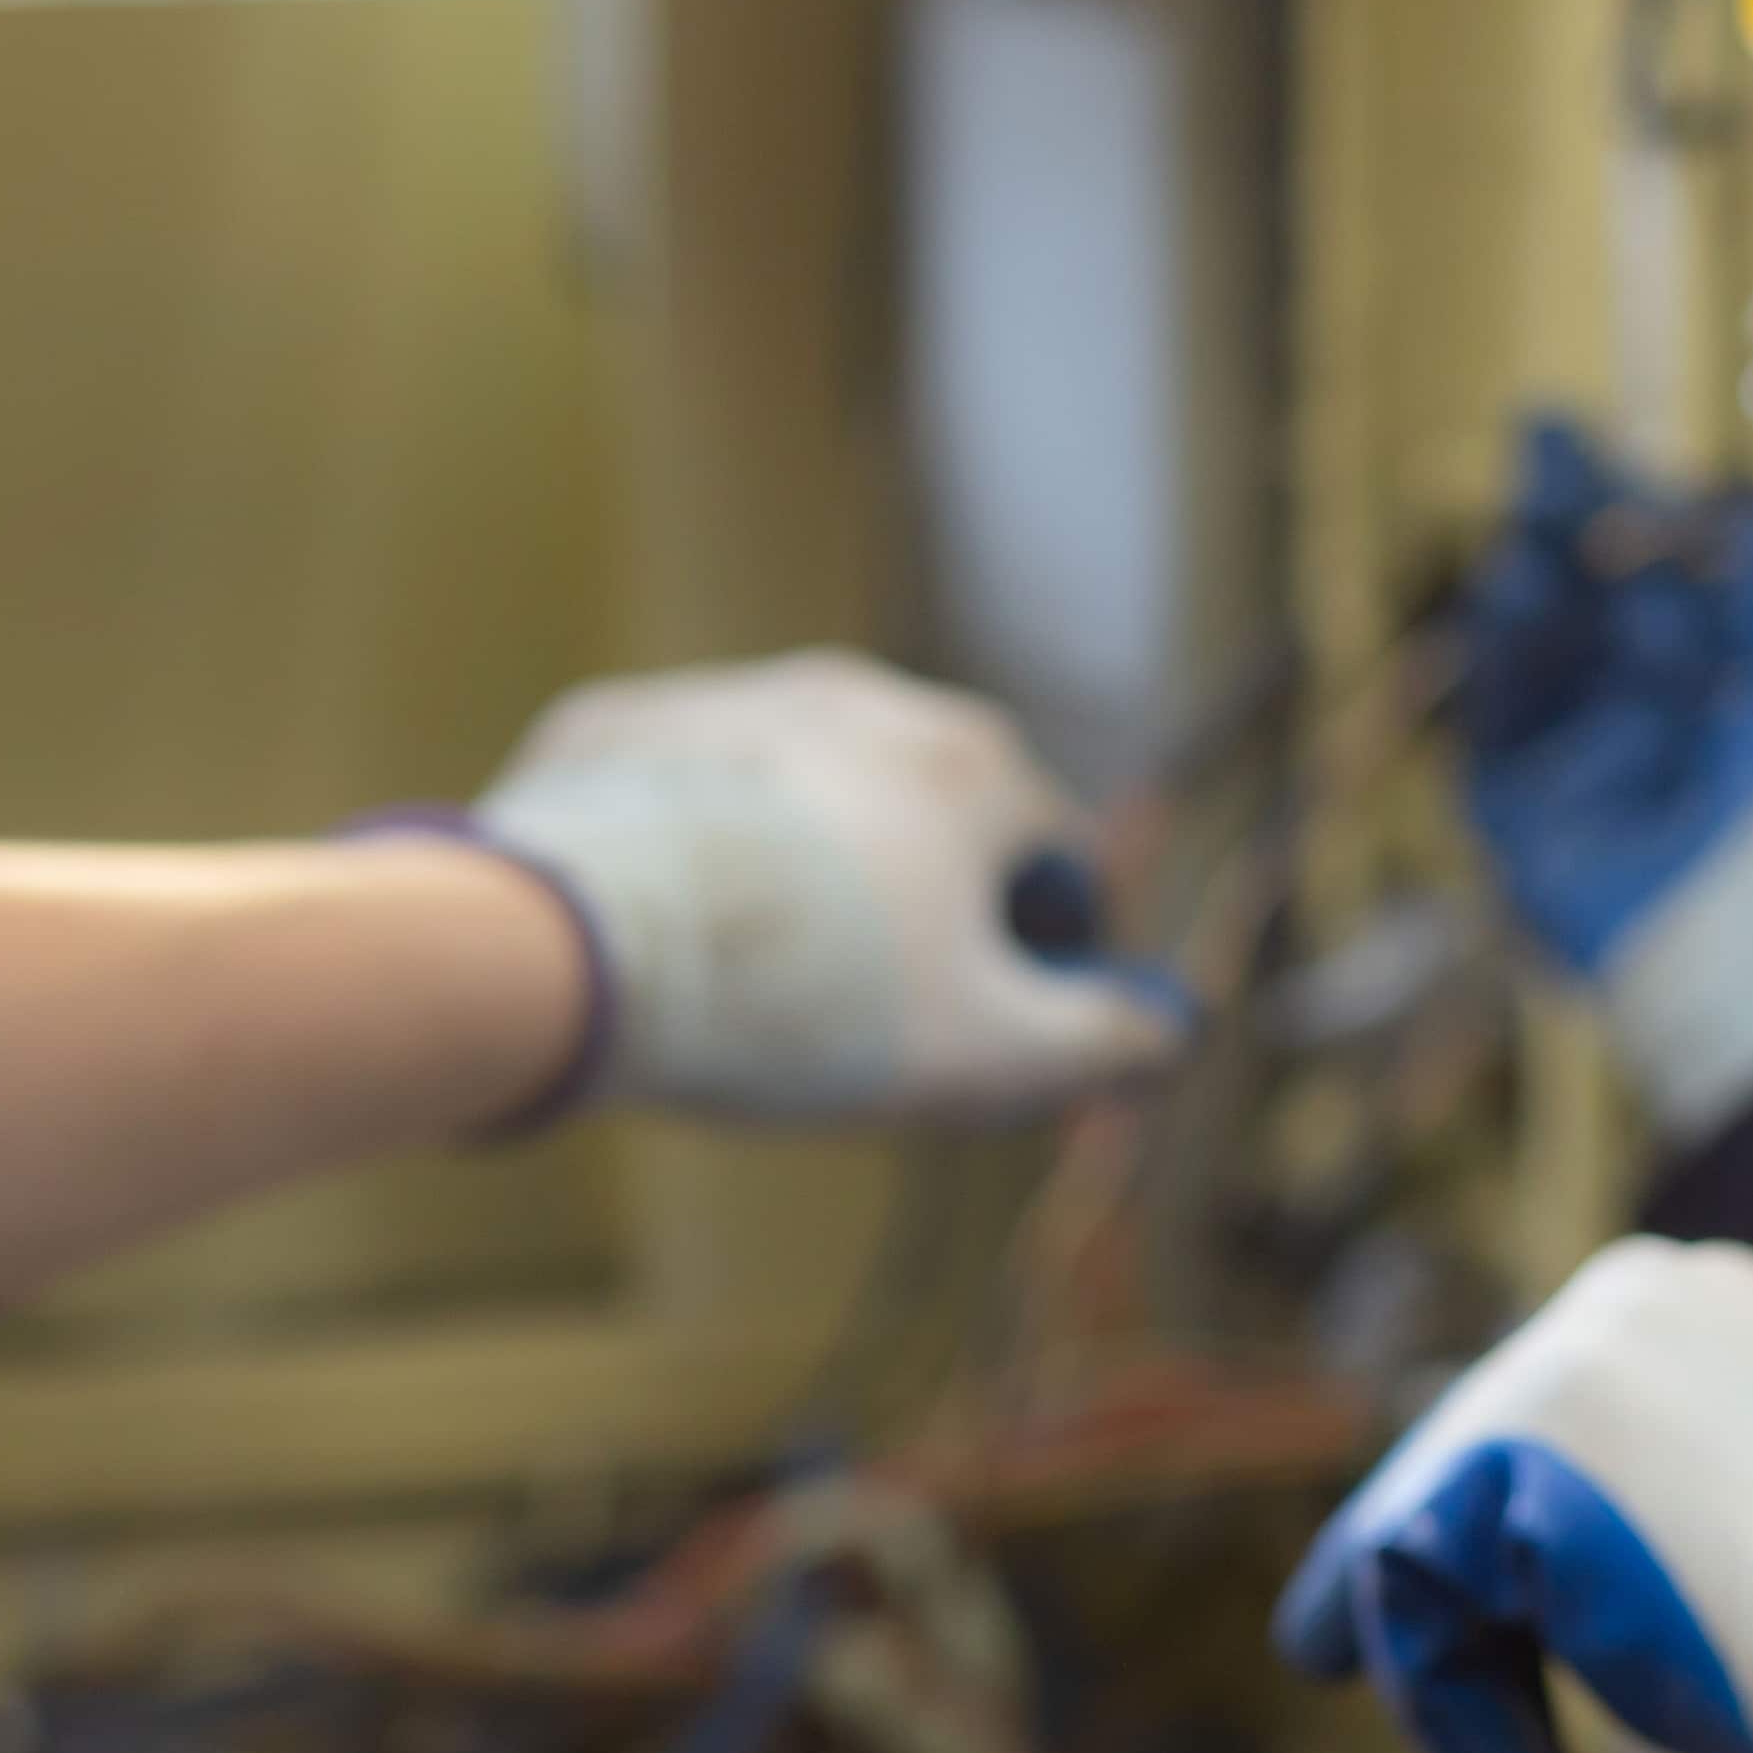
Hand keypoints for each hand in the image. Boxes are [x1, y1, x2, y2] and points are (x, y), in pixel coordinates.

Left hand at [462, 651, 1192, 1123]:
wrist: (585, 944)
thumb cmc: (812, 999)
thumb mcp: (990, 1054)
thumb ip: (1102, 1043)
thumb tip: (1168, 1036)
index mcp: (974, 766)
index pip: (1048, 857)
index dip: (1041, 952)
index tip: (1004, 1029)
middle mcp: (862, 698)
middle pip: (920, 818)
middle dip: (915, 909)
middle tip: (868, 1021)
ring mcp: (730, 698)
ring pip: (793, 802)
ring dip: (796, 877)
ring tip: (753, 988)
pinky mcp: (617, 724)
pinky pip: (675, 799)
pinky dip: (682, 858)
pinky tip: (657, 944)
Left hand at [1273, 1238, 1752, 1752]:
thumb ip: (1658, 1541)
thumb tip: (1529, 1577)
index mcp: (1718, 1316)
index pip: (1539, 1435)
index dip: (1460, 1554)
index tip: (1359, 1636)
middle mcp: (1639, 1294)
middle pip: (1460, 1484)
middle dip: (1437, 1641)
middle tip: (1407, 1737)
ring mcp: (1579, 1347)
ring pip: (1427, 1552)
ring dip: (1464, 1716)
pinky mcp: (1526, 1435)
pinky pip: (1412, 1598)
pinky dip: (1459, 1730)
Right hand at [1455, 418, 1752, 1141]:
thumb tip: (1752, 513)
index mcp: (1727, 691)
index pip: (1665, 574)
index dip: (1635, 503)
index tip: (1603, 438)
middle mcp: (1647, 723)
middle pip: (1590, 594)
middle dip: (1566, 516)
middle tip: (1538, 434)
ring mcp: (1582, 773)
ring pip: (1540, 650)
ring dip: (1530, 575)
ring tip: (1525, 512)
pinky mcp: (1525, 828)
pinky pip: (1501, 725)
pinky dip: (1499, 656)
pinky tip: (1511, 586)